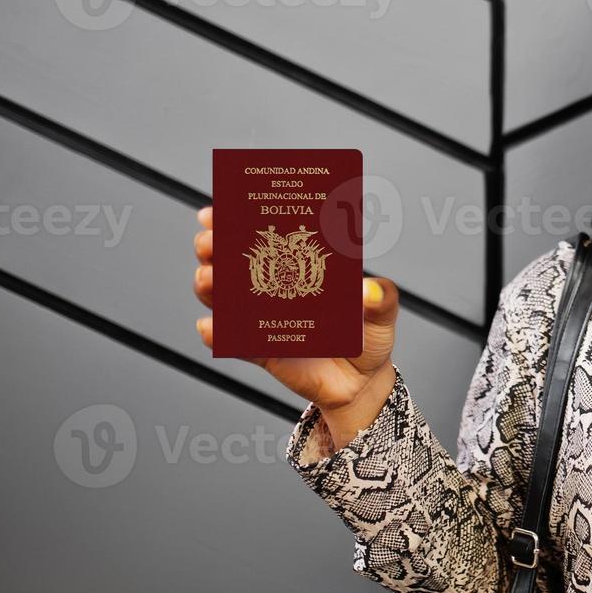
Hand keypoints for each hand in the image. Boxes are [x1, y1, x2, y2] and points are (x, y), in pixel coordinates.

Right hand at [192, 205, 400, 442]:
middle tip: (211, 242)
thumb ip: (381, 299)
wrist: (361, 381)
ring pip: (223, 298)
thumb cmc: (368, 336)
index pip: (262, 238)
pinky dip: (217, 334)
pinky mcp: (259, 350)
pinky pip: (232, 342)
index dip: (233, 221)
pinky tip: (211, 326)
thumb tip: (369, 290)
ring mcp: (261, 319)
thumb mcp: (382, 312)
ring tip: (210, 279)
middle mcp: (273, 288)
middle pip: (231, 262)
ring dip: (209, 285)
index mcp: (298, 267)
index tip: (215, 211)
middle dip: (213, 247)